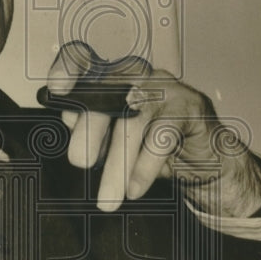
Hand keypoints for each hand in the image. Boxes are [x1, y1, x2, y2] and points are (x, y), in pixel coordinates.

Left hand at [46, 42, 260, 215]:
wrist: (204, 162)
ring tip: (107, 199)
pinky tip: (134, 189)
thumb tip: (68, 117)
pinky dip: (145, 167)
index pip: (85, 60)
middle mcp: (137, 75)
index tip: (56, 90)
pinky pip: (162, 136)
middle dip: (89, 131)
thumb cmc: (151, 146)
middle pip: (106, 93)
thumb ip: (90, 127)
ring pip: (134, 121)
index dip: (68, 69)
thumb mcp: (112, 141)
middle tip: (79, 163)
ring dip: (117, 165)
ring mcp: (166, 86)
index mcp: (112, 78)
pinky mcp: (190, 106)